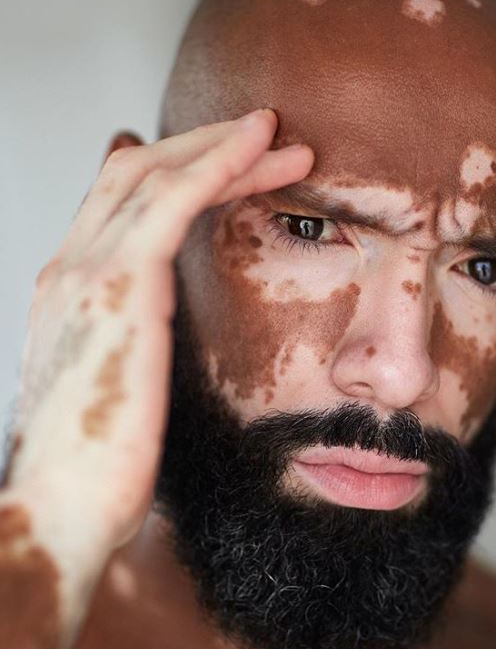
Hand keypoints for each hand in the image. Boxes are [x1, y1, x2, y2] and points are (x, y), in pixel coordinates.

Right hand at [8, 109, 313, 548]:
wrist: (63, 511)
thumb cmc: (96, 471)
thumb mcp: (116, 397)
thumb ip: (133, 352)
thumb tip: (162, 343)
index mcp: (70, 296)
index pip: (119, 210)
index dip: (175, 178)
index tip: (227, 170)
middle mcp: (71, 271)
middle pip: (135, 175)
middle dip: (203, 148)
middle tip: (264, 139)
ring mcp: (87, 272)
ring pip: (157, 174)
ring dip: (222, 147)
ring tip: (279, 137)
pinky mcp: (120, 285)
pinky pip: (173, 199)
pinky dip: (218, 162)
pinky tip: (259, 144)